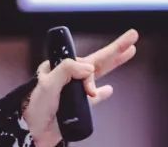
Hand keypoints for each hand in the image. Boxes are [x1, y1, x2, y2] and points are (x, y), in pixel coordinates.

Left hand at [22, 29, 138, 146]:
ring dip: (114, 64)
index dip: (92, 73)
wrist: (34, 132)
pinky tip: (109, 89)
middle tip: (133, 36)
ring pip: (99, 74)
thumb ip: (67, 70)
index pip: (84, 62)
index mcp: (60, 67)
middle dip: (116, 49)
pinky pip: (94, 97)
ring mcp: (74, 91)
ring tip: (130, 51)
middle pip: (97, 60)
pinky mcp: (78, 106)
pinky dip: (102, 93)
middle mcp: (69, 76)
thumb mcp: (47, 84)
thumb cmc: (35, 108)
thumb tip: (89, 68)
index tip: (90, 92)